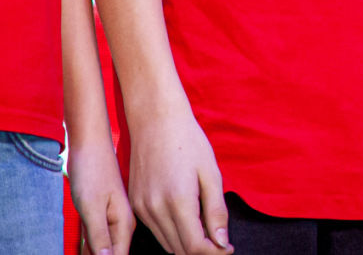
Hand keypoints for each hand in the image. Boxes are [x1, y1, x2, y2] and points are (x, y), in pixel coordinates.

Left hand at [70, 135, 133, 254]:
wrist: (89, 143)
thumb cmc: (91, 171)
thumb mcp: (92, 207)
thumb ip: (100, 237)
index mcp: (124, 224)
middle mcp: (120, 224)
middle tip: (82, 252)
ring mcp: (109, 220)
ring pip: (101, 249)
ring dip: (92, 254)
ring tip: (80, 251)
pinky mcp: (97, 215)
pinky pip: (93, 240)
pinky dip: (86, 248)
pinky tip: (79, 251)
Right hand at [127, 109, 231, 253]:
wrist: (155, 120)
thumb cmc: (188, 142)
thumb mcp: (210, 173)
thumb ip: (216, 211)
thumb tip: (221, 243)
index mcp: (178, 201)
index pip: (195, 246)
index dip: (214, 253)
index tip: (228, 248)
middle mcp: (155, 209)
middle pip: (180, 249)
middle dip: (202, 251)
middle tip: (220, 243)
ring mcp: (141, 208)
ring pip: (166, 243)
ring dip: (186, 246)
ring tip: (206, 233)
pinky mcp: (135, 204)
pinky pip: (155, 230)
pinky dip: (171, 234)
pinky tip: (186, 223)